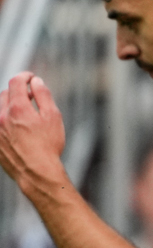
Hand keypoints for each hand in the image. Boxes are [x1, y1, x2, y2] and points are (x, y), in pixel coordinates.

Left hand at [0, 73, 68, 192]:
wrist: (36, 172)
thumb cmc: (48, 146)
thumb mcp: (53, 117)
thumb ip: (43, 95)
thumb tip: (36, 82)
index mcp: (17, 108)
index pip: (16, 82)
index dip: (24, 76)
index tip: (31, 77)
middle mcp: (1, 115)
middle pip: (5, 93)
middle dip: (17, 91)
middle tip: (30, 97)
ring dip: (8, 105)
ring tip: (22, 112)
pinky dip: (3, 118)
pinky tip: (15, 126)